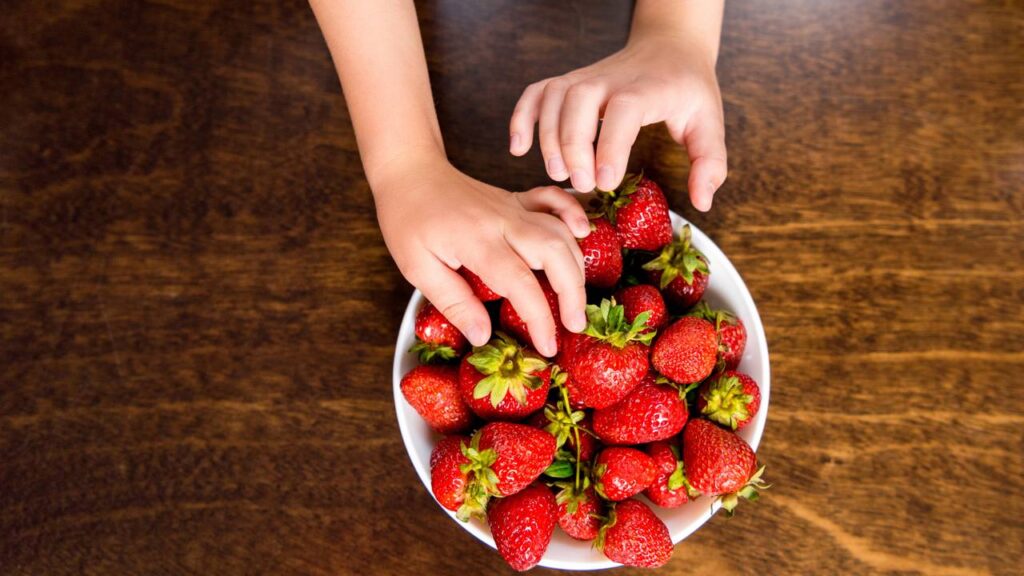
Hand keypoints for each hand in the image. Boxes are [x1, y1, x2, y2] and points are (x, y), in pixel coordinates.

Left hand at [373, 154, 590, 356]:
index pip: (520, 283)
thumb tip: (483, 336)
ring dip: (577, 265)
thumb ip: (453, 302)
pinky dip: (574, 214)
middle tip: (575, 326)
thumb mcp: (417, 267)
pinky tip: (584, 233)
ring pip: (561, 231)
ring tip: (577, 300)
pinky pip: (554, 200)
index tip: (547, 346)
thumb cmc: (408, 218)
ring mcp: (514, 207)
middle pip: (555, 253)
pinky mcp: (517, 199)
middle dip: (573, 293)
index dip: (540, 318)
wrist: (410, 171)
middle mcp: (504, 222)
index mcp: (477, 242)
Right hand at [509, 35, 726, 210]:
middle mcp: (609, 79)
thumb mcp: (709, 125)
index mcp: (646, 89)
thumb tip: (702, 201)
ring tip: (557, 173)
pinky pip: (535, 93)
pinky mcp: (567, 82)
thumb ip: (709, 164)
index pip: (622, 111)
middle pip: (578, 102)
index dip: (610, 146)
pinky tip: (518, 147)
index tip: (604, 182)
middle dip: (573, 146)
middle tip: (582, 185)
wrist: (670, 48)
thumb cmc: (688, 91)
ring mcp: (584, 78)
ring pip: (553, 98)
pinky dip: (521, 117)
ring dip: (547, 138)